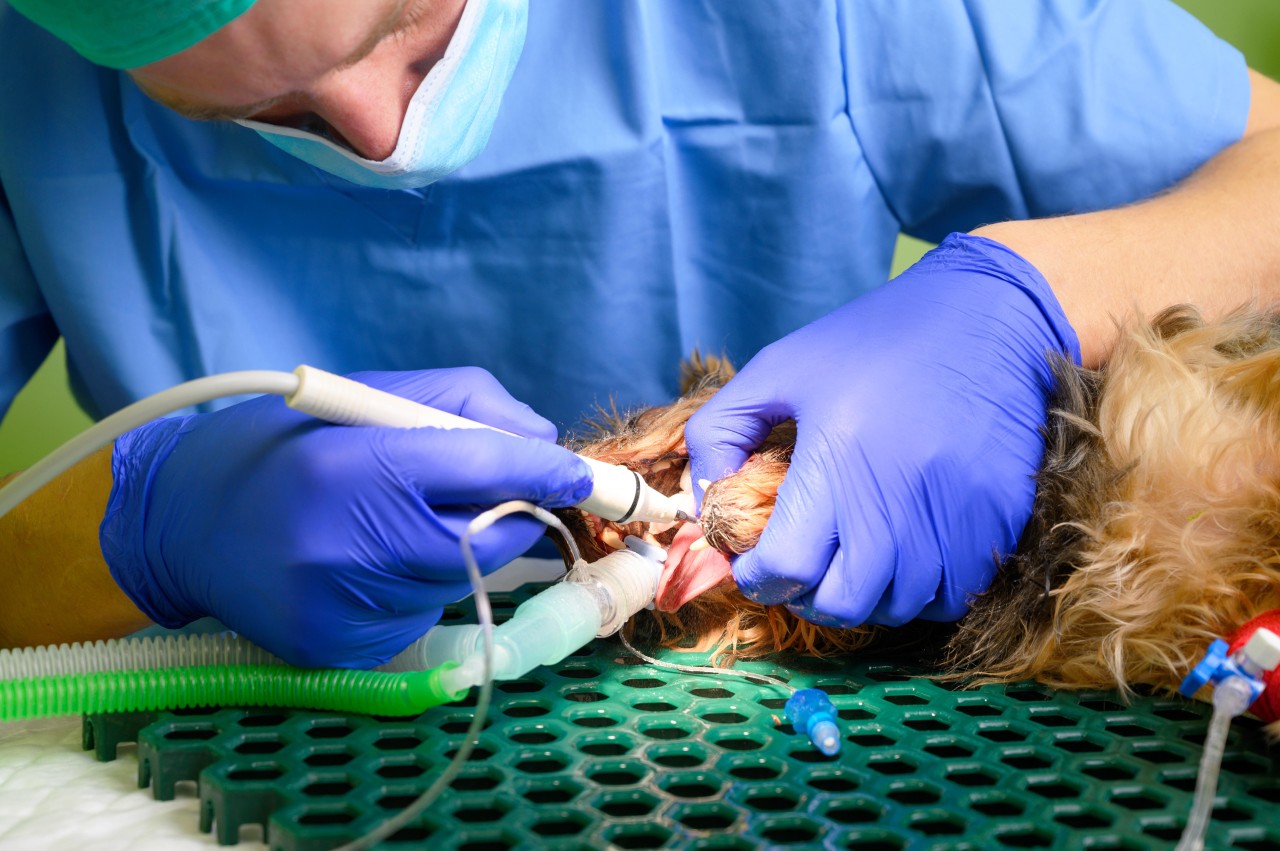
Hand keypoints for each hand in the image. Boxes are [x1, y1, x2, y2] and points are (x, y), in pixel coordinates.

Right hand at [100, 368, 591, 667]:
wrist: (180, 524)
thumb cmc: (279, 447)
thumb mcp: (361, 394)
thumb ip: (459, 403)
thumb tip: (543, 442)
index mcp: (357, 465)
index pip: (488, 468)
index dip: (551, 472)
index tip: (591, 476)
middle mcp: (352, 546)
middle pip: (492, 538)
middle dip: (510, 512)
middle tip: (491, 492)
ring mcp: (349, 609)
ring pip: (465, 579)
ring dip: (460, 548)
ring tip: (393, 520)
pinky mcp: (345, 651)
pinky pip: (426, 614)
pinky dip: (422, 585)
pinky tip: (368, 562)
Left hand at [685, 233, 1079, 626]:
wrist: (989, 312)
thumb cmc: (875, 338)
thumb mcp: (779, 366)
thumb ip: (720, 430)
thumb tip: (708, 500)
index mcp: (838, 456)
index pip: (787, 565)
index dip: (758, 577)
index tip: (753, 562)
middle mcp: (899, 497)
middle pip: (843, 602)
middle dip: (807, 597)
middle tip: (800, 570)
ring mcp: (956, 515)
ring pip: (901, 605)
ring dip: (866, 595)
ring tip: (852, 558)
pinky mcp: (999, 521)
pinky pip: (957, 593)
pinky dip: (923, 591)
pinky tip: (906, 554)